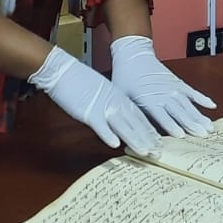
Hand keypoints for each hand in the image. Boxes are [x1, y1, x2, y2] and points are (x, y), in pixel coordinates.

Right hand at [29, 46, 162, 157]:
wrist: (63, 69)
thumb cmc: (79, 80)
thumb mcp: (102, 90)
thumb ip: (112, 102)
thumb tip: (120, 116)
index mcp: (118, 96)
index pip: (138, 115)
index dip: (149, 130)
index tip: (159, 142)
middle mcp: (114, 102)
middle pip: (135, 122)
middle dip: (148, 139)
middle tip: (159, 153)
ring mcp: (101, 107)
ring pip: (122, 125)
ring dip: (134, 139)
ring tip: (145, 152)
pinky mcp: (87, 111)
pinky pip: (99, 125)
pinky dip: (108, 135)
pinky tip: (115, 145)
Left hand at [109, 36, 215, 138]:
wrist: (133, 55)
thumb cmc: (126, 77)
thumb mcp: (123, 96)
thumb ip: (132, 113)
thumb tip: (133, 132)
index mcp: (148, 99)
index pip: (161, 115)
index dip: (171, 125)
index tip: (181, 135)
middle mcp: (164, 94)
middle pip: (179, 111)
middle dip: (191, 124)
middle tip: (203, 135)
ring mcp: (173, 88)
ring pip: (188, 104)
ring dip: (199, 116)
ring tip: (209, 127)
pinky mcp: (178, 83)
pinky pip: (192, 92)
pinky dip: (202, 98)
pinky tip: (212, 106)